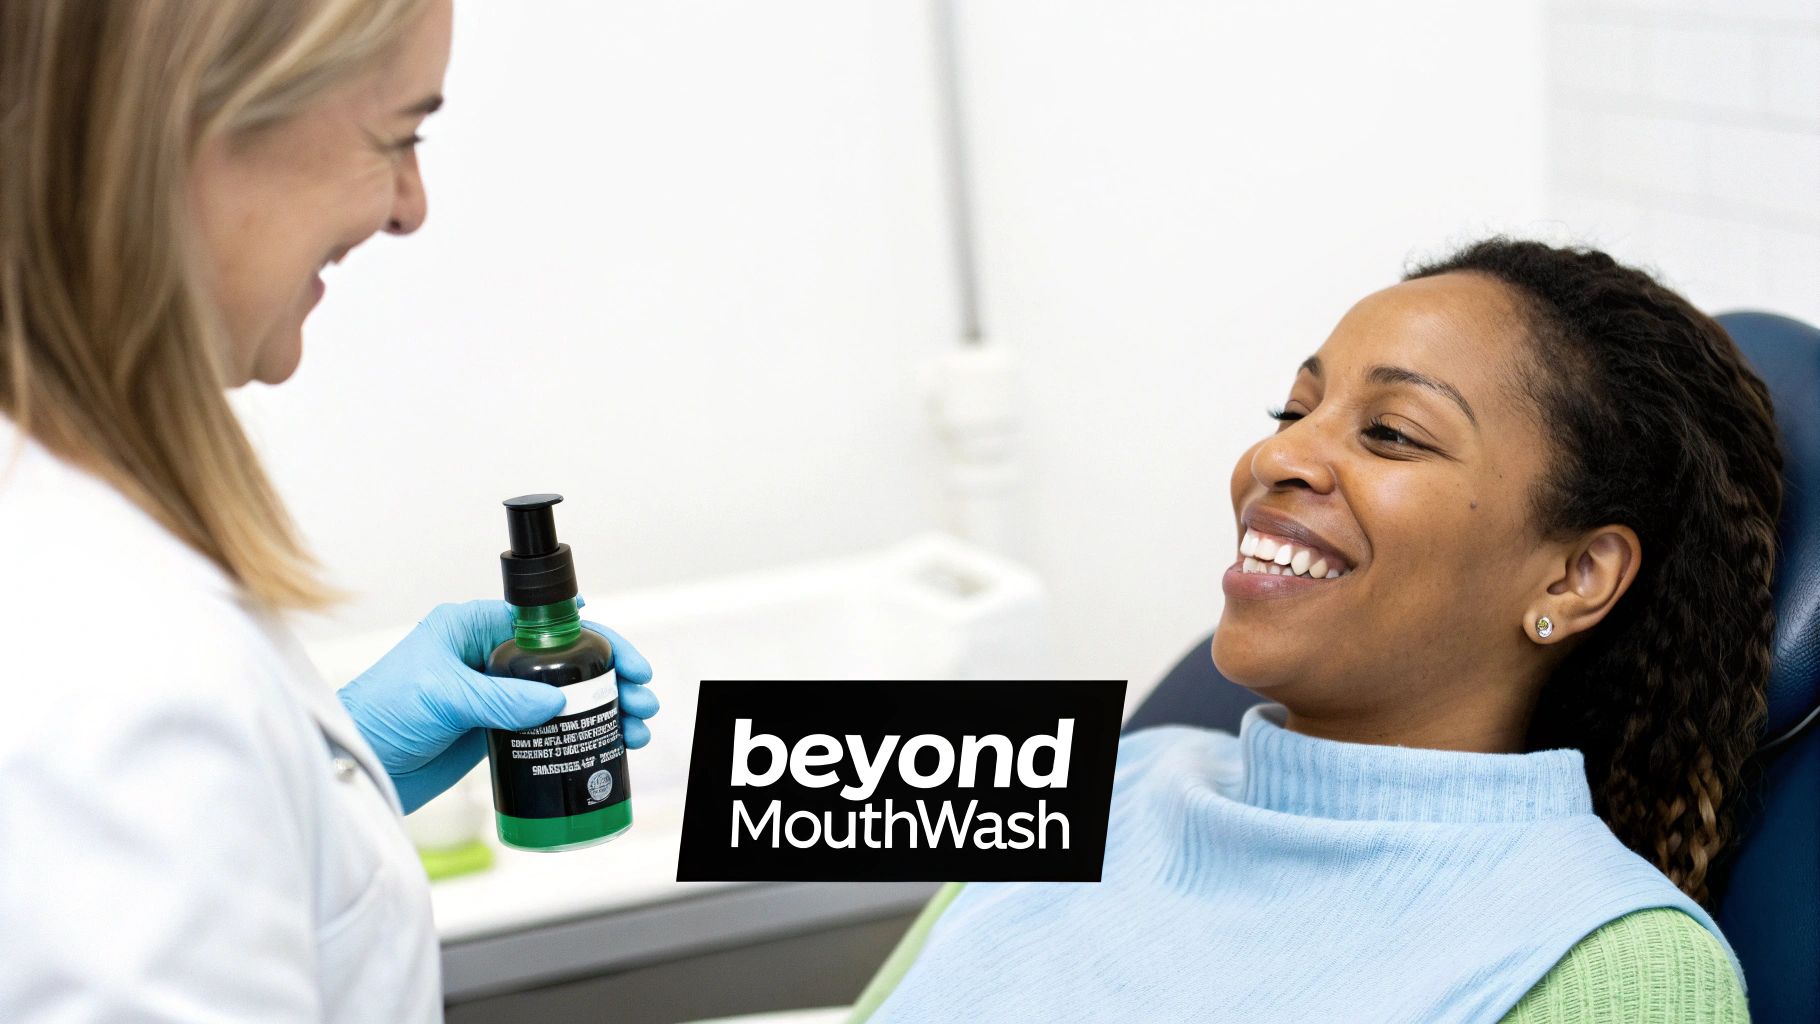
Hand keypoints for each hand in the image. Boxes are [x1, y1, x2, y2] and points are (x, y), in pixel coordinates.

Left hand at [337, 599, 657, 813]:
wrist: (351, 763)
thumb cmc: (378, 712)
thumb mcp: (442, 696)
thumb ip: (500, 697)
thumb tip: (557, 701)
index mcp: (476, 627)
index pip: (551, 624)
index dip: (598, 640)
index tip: (629, 663)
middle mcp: (489, 656)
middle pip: (568, 661)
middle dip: (613, 681)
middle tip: (641, 704)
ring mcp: (495, 696)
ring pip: (565, 697)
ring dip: (604, 713)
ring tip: (634, 734)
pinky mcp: (493, 732)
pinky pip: (547, 729)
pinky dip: (579, 737)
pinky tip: (604, 749)